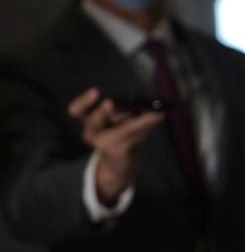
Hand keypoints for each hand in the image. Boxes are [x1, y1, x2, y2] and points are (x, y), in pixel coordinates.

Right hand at [68, 87, 162, 203]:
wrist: (121, 160)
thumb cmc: (119, 131)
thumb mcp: (120, 115)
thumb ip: (126, 105)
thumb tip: (149, 101)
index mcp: (88, 117)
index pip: (76, 110)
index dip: (83, 102)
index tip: (95, 92)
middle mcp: (91, 131)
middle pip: (92, 123)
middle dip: (101, 113)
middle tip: (109, 103)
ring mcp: (103, 144)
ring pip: (123, 130)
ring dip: (141, 120)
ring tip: (157, 111)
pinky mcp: (117, 151)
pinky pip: (135, 136)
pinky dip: (149, 124)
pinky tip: (161, 115)